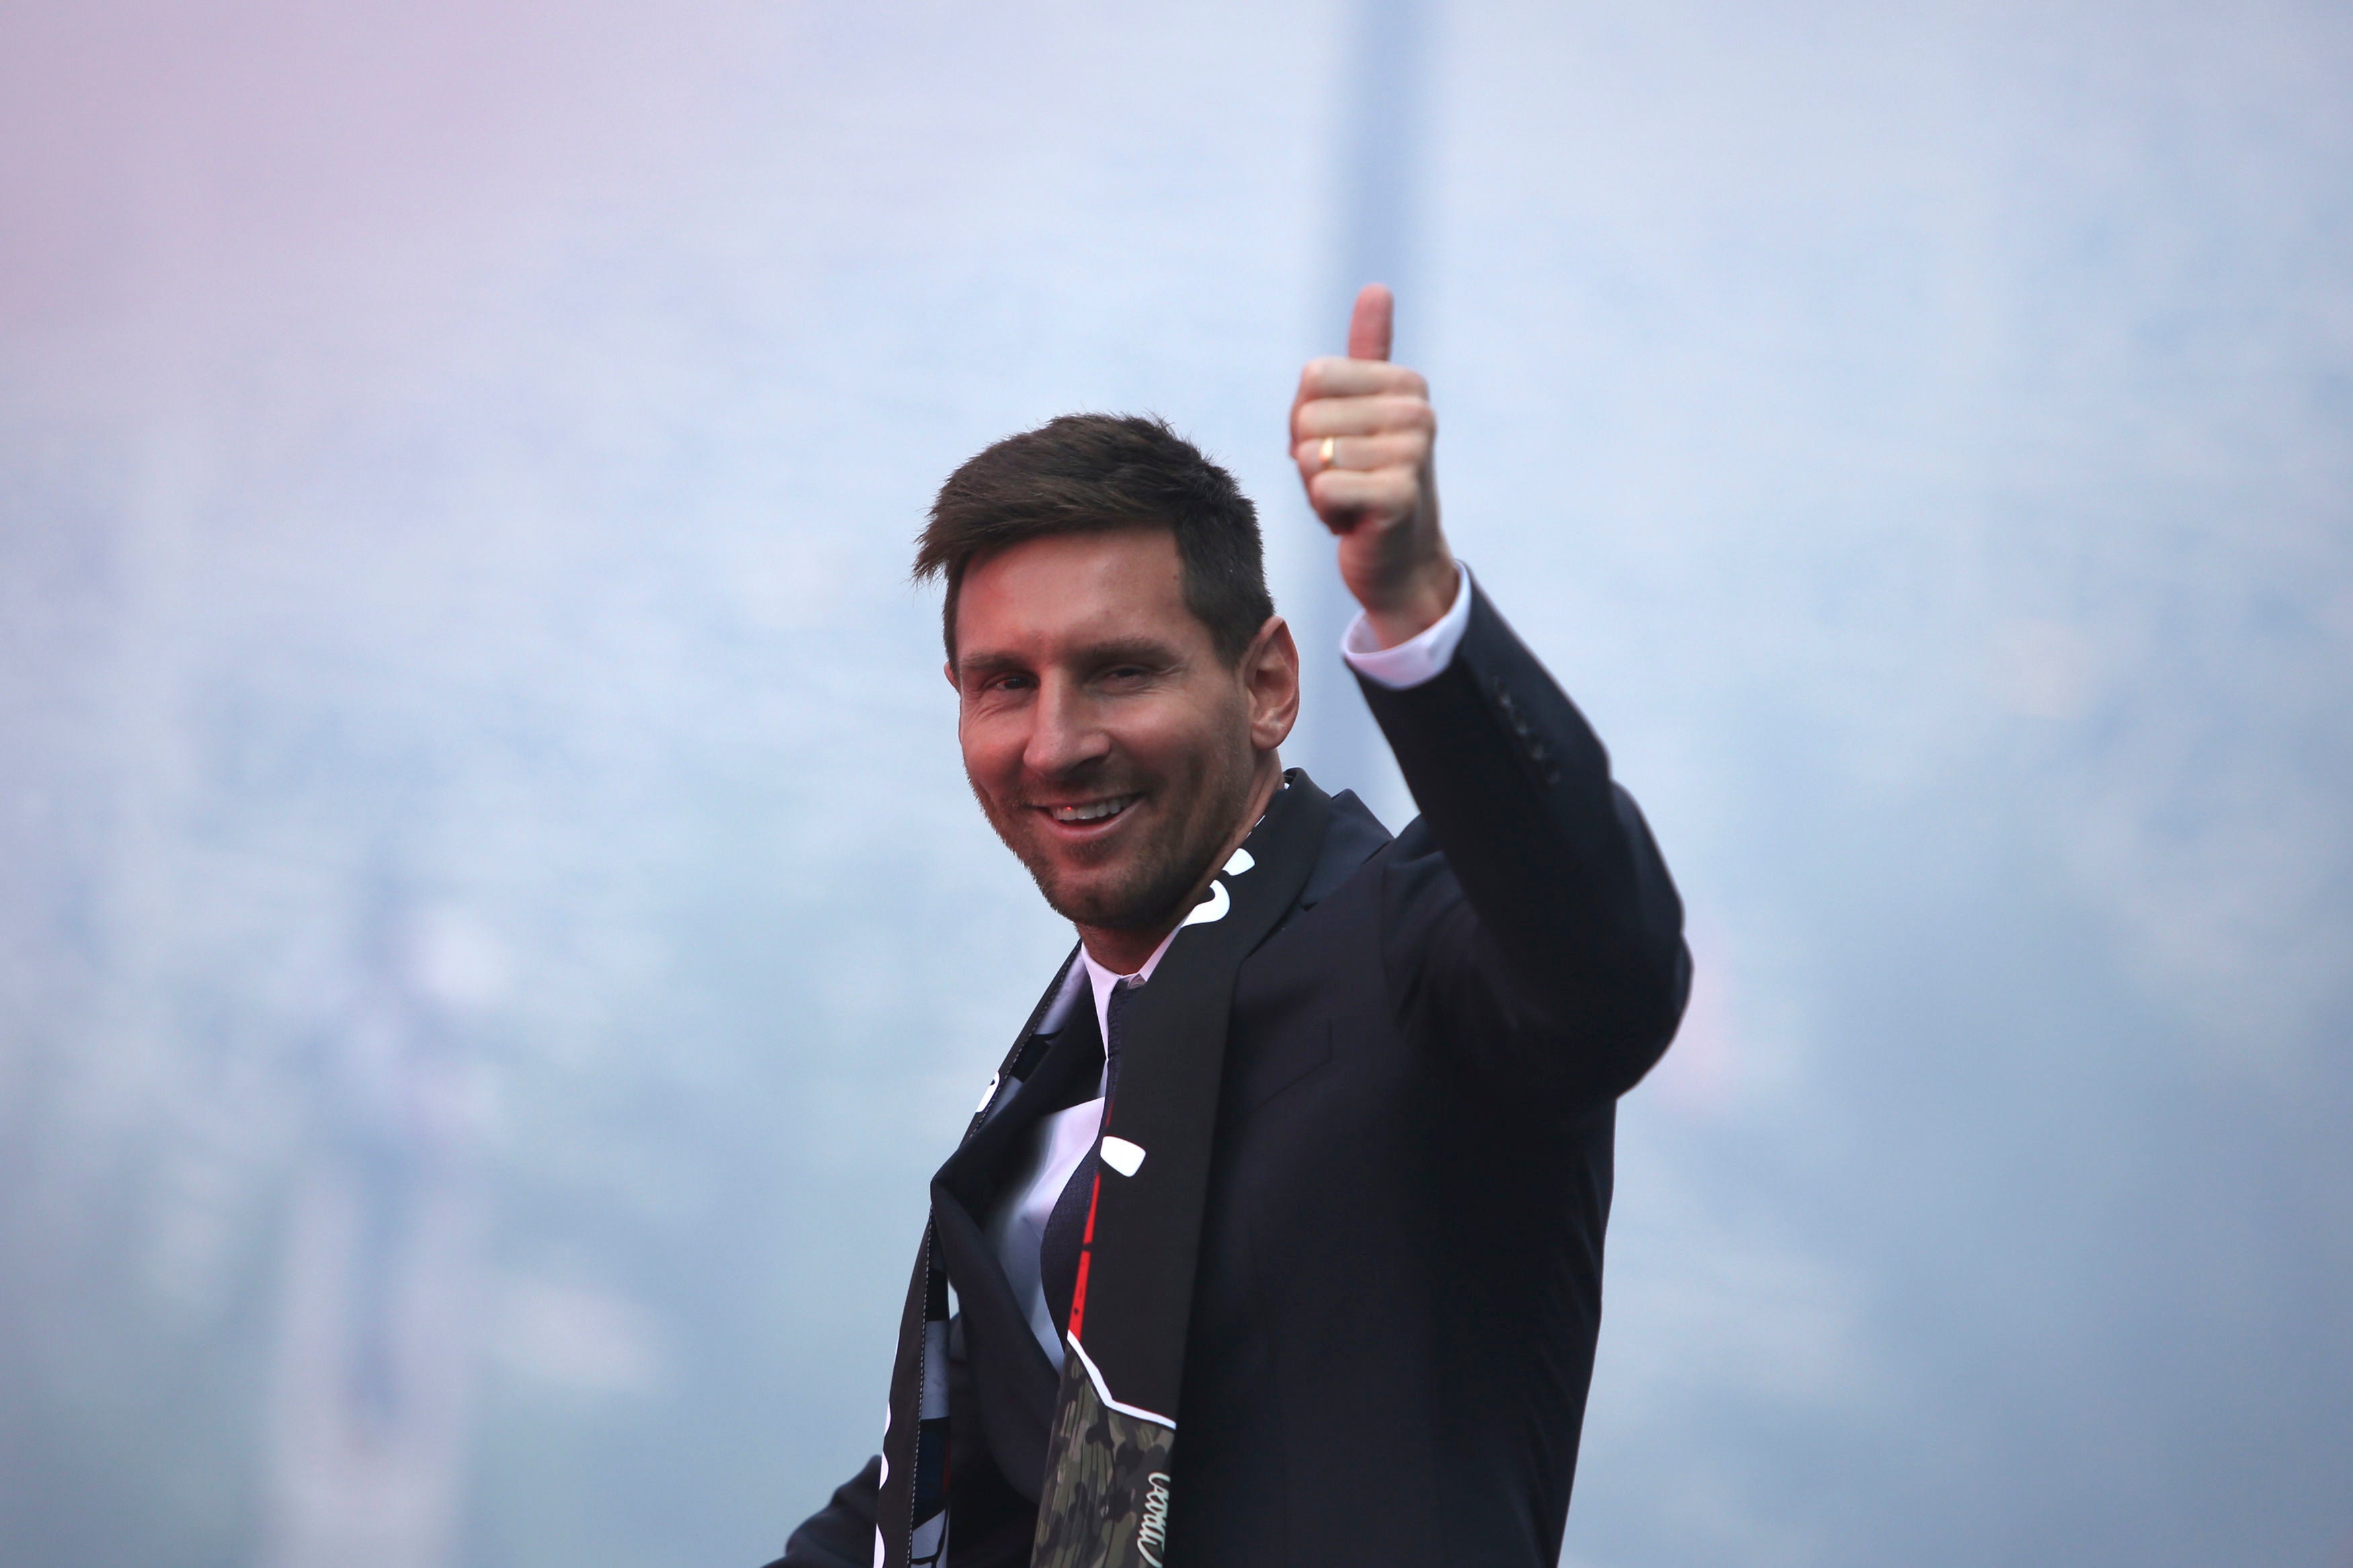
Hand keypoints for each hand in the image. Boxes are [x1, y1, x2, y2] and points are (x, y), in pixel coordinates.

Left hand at [1291, 284, 1457, 647]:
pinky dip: (1325, 511)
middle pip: (1306, 416)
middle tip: (1344, 479)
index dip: (1306, 420)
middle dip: (1309, 457)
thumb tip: (1377, 288)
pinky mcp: (1400, 494)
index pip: (1313, 377)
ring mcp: (1413, 452)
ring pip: (1310, 454)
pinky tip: (1354, 520)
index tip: (1340, 445)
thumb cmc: (1367, 482)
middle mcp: (1416, 411)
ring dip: (1317, 488)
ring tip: (1350, 499)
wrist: (1399, 559)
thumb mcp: (1361, 413)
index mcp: (1405, 383)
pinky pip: (1322, 486)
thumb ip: (1367, 353)